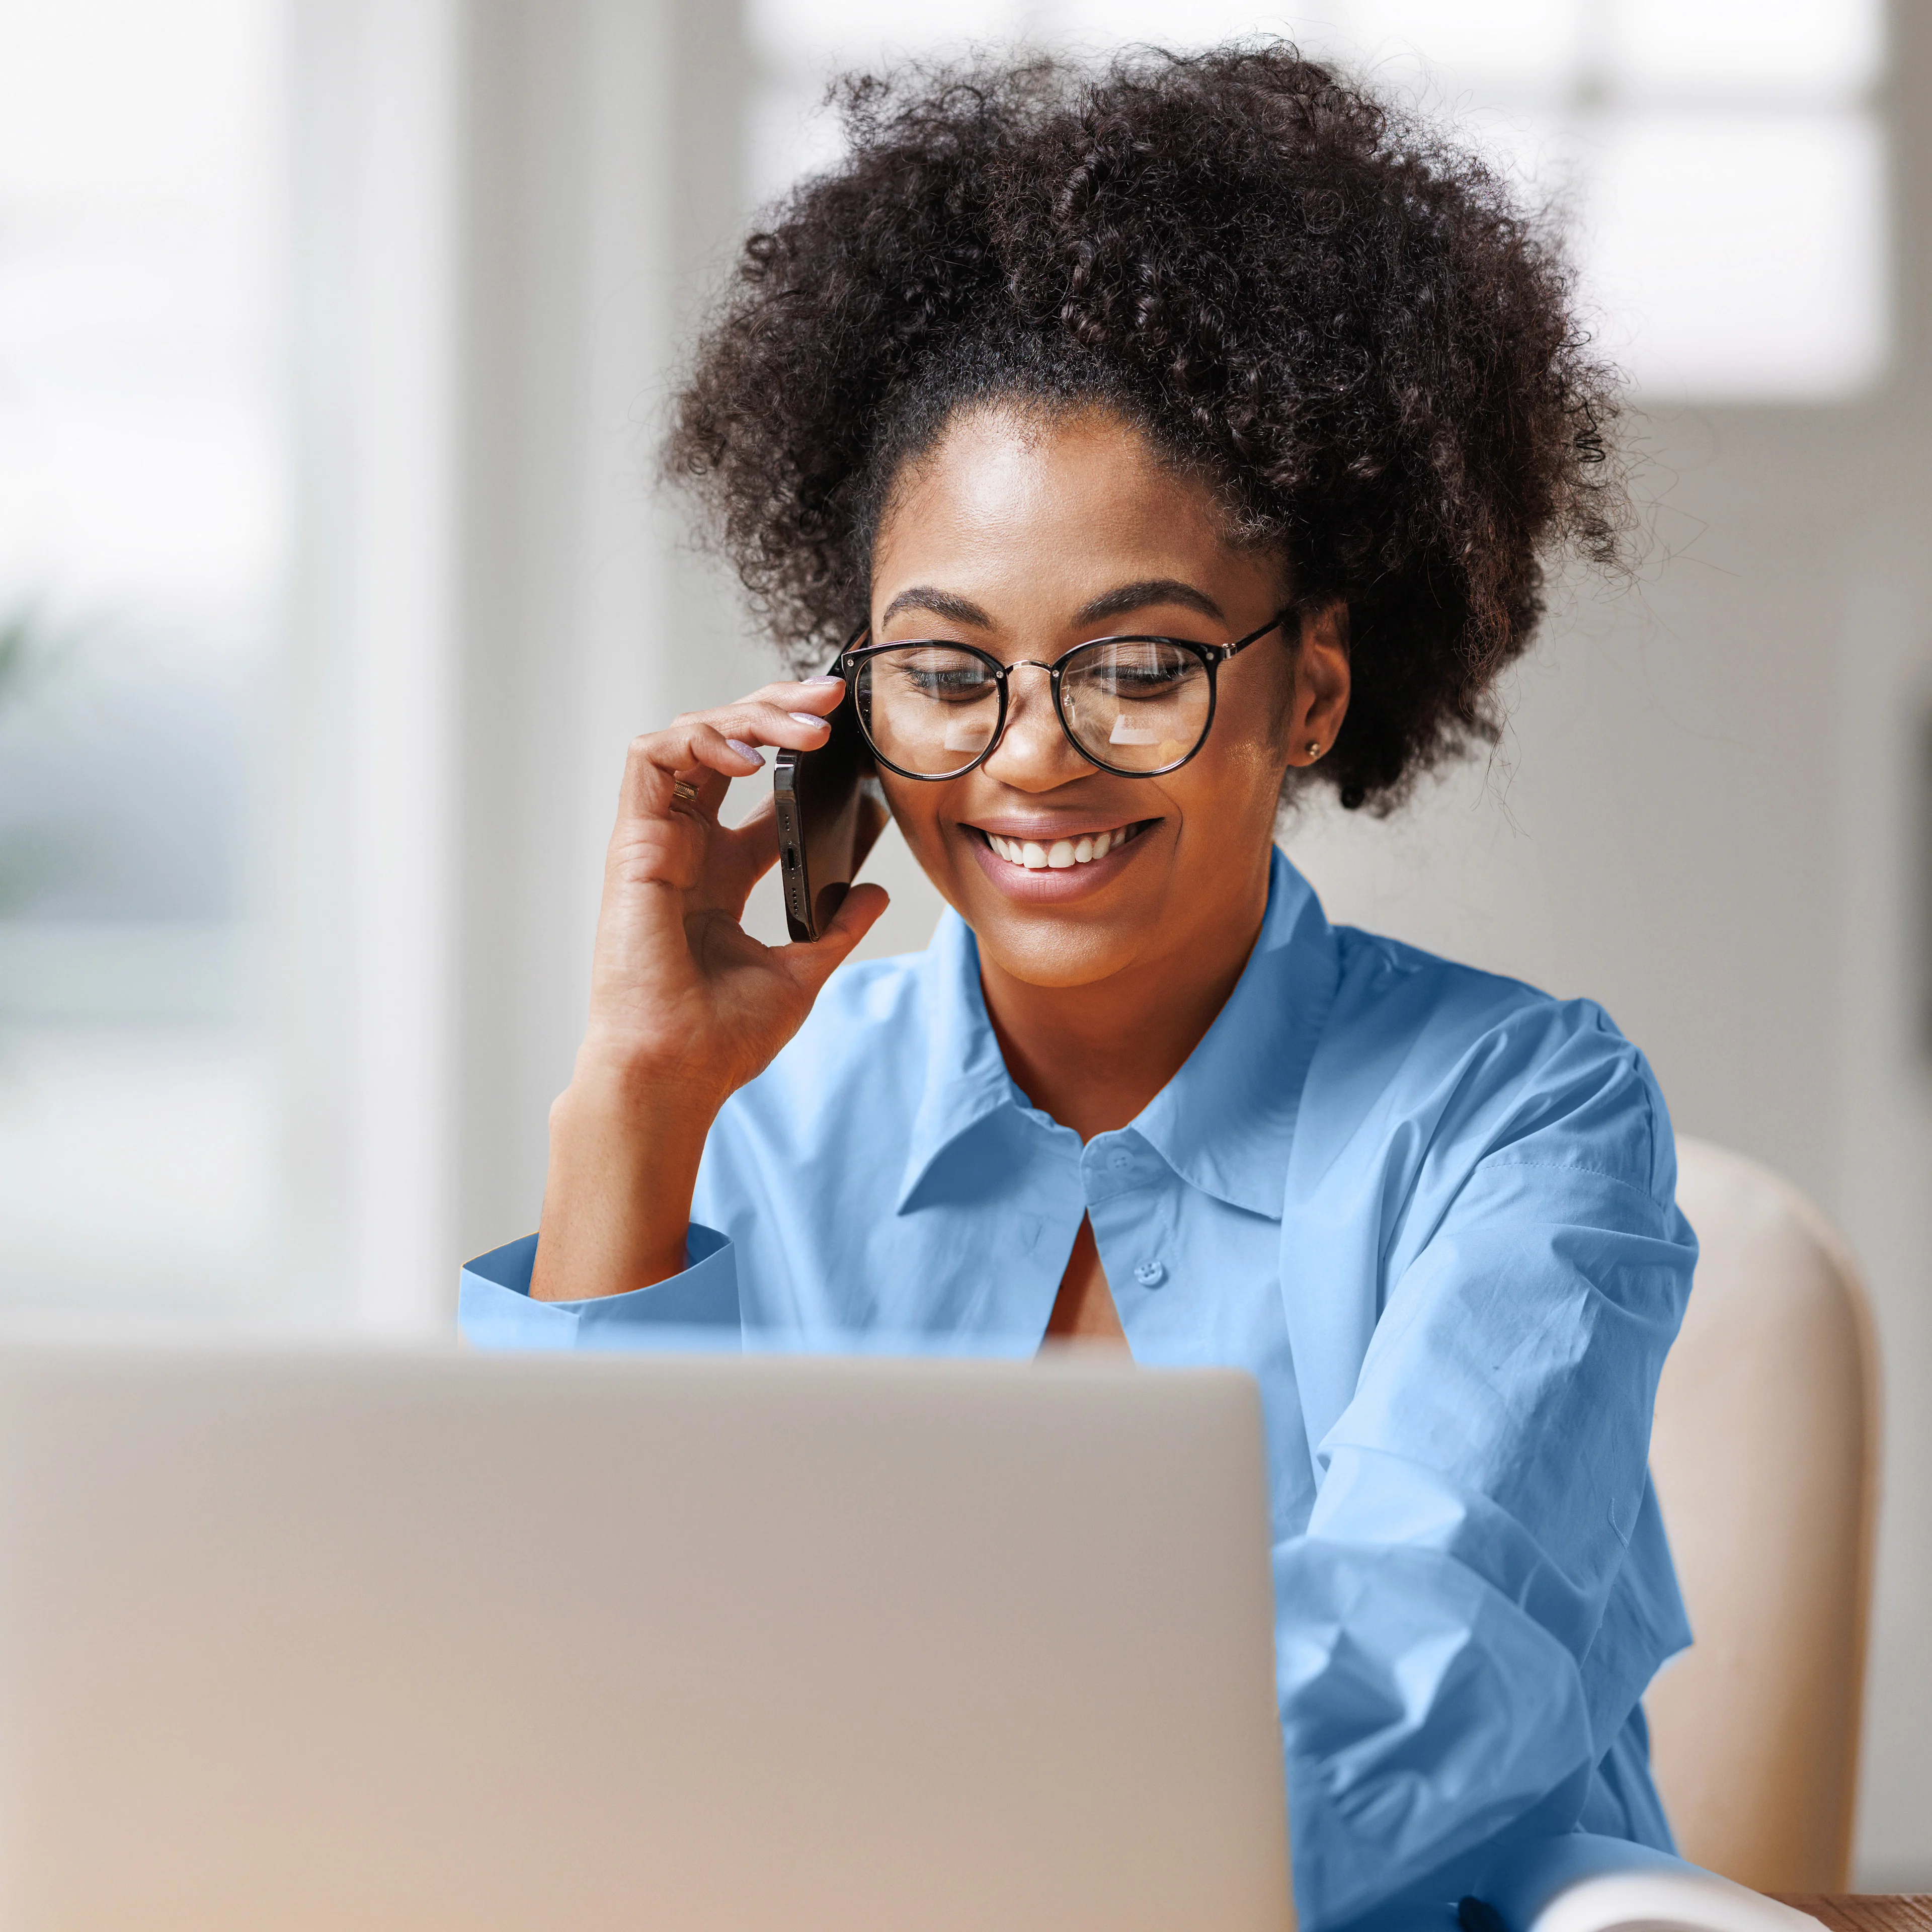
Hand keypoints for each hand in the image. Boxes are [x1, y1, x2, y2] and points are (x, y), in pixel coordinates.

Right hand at [531, 674, 887, 1301]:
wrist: (675, 1074)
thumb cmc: (719, 1038)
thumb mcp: (800, 972)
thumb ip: (834, 928)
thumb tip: (873, 893)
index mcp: (719, 874)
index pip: (759, 791)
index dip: (800, 756)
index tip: (855, 742)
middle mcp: (685, 849)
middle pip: (726, 747)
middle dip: (777, 711)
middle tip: (835, 698)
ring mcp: (657, 842)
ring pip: (691, 738)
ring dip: (750, 716)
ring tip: (811, 723)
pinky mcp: (634, 844)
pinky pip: (653, 759)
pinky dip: (702, 741)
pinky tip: (754, 759)